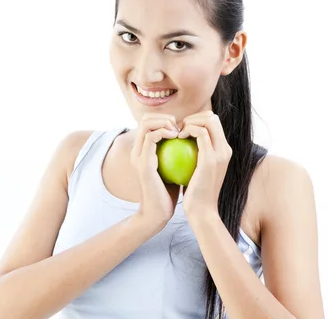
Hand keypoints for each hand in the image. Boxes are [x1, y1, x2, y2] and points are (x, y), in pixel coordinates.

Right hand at [131, 112, 181, 232]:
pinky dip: (164, 132)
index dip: (165, 118)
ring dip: (164, 121)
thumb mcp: (174, 168)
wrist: (159, 212)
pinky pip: (152, 137)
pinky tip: (177, 136)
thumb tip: (191, 136)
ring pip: (145, 123)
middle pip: (144, 119)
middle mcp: (136, 150)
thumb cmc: (170, 192)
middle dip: (164, 116)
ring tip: (179, 130)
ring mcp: (137, 155)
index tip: (182, 127)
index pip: (149, 123)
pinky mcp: (142, 162)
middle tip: (181, 126)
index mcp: (142, 151)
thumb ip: (176, 153)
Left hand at [178, 110, 232, 217]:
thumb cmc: (194, 193)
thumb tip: (182, 141)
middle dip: (193, 116)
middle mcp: (226, 149)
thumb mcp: (197, 171)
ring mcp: (221, 153)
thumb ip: (195, 156)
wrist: (202, 212)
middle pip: (213, 117)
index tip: (181, 130)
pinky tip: (177, 136)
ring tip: (178, 132)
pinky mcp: (211, 158)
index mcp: (224, 151)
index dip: (196, 120)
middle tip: (178, 128)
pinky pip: (200, 133)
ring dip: (190, 121)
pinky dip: (188, 130)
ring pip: (208, 120)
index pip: (213, 123)